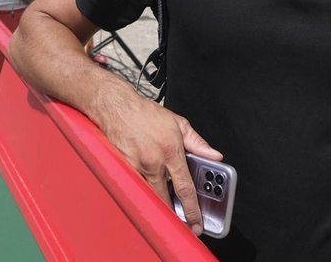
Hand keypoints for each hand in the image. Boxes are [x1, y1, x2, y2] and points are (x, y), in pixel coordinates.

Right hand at [92, 89, 221, 236]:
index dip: (193, 209)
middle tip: (182, 222)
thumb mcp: (178, 124)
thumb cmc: (145, 114)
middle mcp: (153, 161)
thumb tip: (214, 156)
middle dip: (174, 214)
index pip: (185, 188)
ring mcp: (136, 166)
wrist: (116, 107)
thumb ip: (198, 143)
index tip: (197, 222)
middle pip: (165, 199)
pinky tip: (147, 192)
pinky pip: (135, 187)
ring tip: (167, 209)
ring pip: (150, 195)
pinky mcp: (122, 168)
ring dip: (159, 204)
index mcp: (171, 151)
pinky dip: (143, 192)